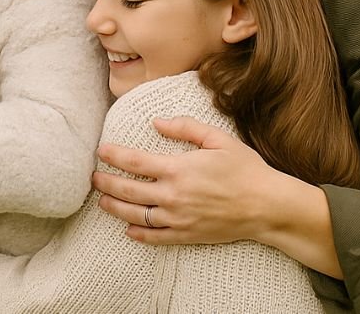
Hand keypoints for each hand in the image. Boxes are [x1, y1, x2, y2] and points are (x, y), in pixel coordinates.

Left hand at [90, 116, 278, 245]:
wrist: (266, 206)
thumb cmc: (245, 169)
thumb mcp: (218, 138)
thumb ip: (185, 127)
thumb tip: (156, 122)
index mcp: (178, 169)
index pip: (134, 161)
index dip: (113, 155)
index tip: (100, 151)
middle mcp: (172, 195)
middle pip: (127, 189)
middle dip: (105, 182)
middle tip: (93, 177)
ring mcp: (177, 218)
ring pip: (135, 215)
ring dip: (115, 208)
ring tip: (102, 201)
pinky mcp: (186, 235)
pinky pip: (155, 237)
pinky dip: (138, 234)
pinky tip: (128, 230)